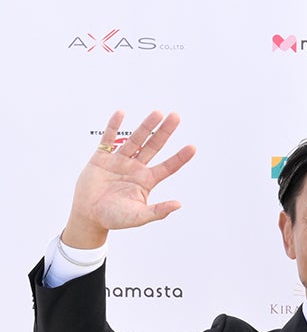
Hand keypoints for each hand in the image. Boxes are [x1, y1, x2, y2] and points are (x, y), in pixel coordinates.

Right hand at [63, 110, 196, 247]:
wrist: (88, 216)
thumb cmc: (113, 218)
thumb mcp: (138, 216)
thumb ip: (158, 211)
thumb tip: (178, 205)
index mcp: (147, 180)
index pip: (168, 167)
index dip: (180, 157)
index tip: (193, 147)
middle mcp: (136, 167)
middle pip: (154, 146)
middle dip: (165, 132)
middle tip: (176, 116)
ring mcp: (119, 161)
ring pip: (135, 140)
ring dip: (146, 126)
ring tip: (157, 113)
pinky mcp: (101, 158)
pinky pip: (108, 139)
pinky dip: (114, 126)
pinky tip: (121, 113)